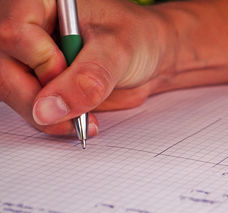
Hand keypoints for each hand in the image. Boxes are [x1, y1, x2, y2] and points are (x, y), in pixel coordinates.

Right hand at [0, 0, 173, 134]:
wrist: (149, 57)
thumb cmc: (137, 38)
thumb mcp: (118, 51)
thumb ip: (89, 77)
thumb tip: (49, 109)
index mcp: (43, 3)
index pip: (14, 32)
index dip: (41, 61)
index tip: (70, 72)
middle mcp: (30, 29)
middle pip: (5, 69)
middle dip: (37, 100)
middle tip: (73, 115)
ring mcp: (32, 58)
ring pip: (12, 93)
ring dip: (45, 117)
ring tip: (82, 121)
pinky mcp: (41, 83)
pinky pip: (30, 108)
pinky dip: (52, 121)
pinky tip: (76, 122)